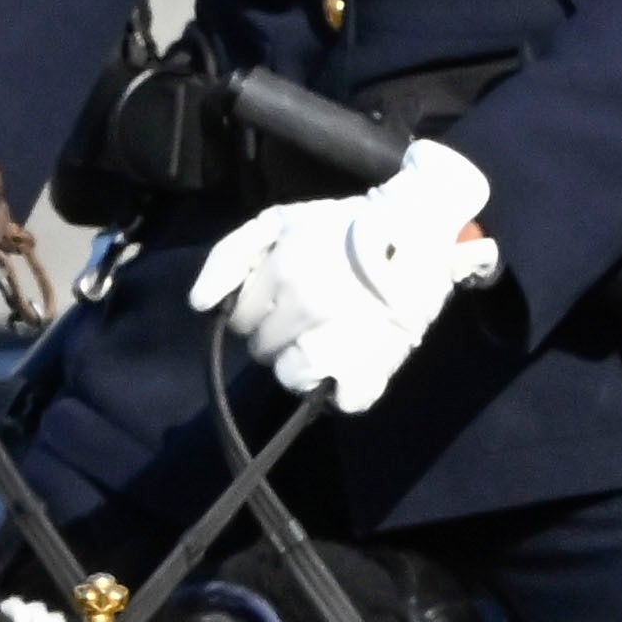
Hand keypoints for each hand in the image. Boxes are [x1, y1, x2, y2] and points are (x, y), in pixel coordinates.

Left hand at [194, 141, 498, 415]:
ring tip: (326, 343)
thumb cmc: (346, 225)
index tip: (282, 301)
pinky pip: (338, 400)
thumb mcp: (282, 220)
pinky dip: (341, 391)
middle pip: (263, 350)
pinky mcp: (372, 370)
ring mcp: (340, 343)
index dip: (257, 312)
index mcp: (284, 271)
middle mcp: (308, 307)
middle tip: (309, 317)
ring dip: (301, 365)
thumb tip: (200, 305)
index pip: (241, 319)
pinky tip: (350, 367)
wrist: (421, 233)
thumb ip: (231, 255)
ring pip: (291, 377)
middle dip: (277, 336)